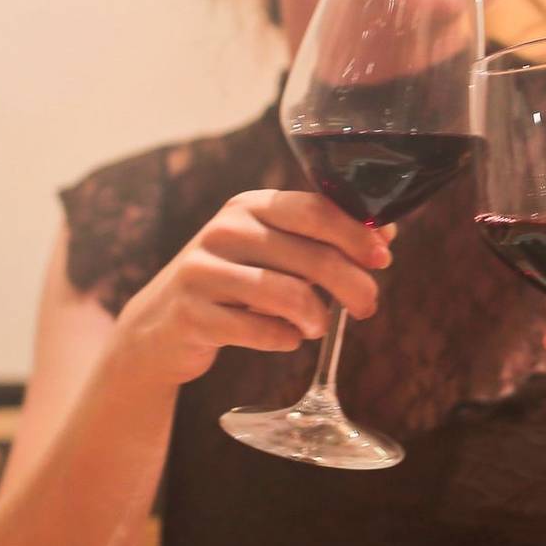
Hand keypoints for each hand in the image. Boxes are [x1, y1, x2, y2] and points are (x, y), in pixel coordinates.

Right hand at [111, 190, 390, 385]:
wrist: (159, 325)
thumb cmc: (232, 283)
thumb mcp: (269, 251)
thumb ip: (320, 241)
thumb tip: (386, 234)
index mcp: (249, 206)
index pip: (315, 210)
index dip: (356, 234)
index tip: (384, 257)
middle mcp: (224, 231)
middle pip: (310, 256)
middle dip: (351, 284)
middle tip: (368, 306)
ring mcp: (203, 271)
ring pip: (288, 294)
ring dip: (316, 317)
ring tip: (317, 327)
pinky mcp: (193, 313)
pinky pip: (260, 331)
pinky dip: (284, 339)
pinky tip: (286, 338)